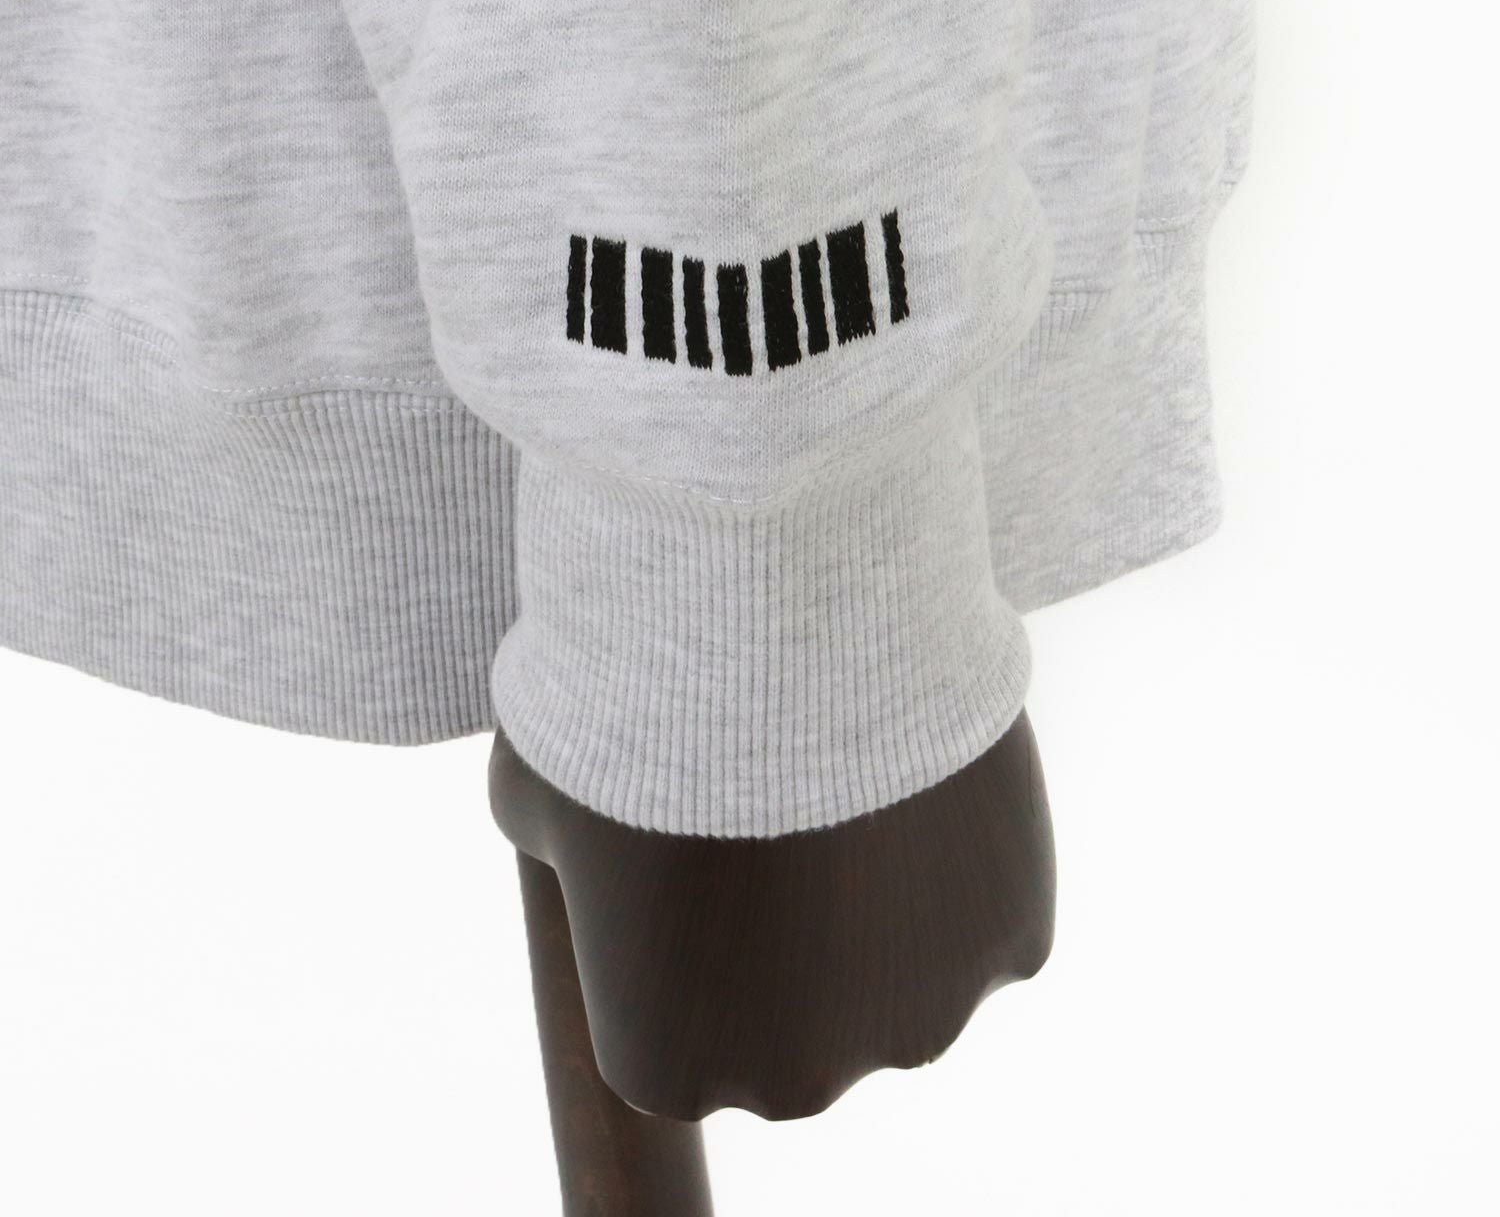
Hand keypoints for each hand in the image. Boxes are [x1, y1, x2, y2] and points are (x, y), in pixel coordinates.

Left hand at [490, 708, 1055, 1120]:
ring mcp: (917, 1015)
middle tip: (776, 804)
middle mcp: (796, 1080)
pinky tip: (919, 773)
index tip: (686, 844)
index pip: (673, 1022)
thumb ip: (560, 848)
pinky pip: (988, 913)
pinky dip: (962, 856)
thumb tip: (577, 840)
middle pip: (795, 1018)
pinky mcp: (1013, 939)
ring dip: (883, 895)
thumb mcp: (536, 788)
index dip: (679, 927)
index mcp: (669, 1063)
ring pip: (902, 967)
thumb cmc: (630, 704)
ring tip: (850, 772)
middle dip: (785, 931)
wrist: (769, 625)